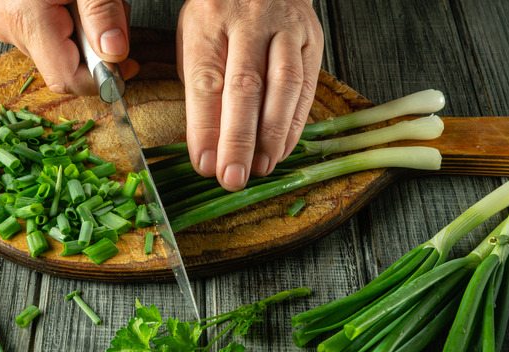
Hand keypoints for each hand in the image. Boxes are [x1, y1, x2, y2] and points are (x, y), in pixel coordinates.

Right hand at [0, 0, 138, 95]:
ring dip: (86, 36)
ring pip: (59, 52)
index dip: (101, 81)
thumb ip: (103, 14)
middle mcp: (11, 27)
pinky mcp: (13, 17)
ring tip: (92, 1)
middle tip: (113, 15)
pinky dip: (72, 25)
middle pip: (64, 66)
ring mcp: (9, 23)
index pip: (66, 78)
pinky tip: (77, 4)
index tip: (126, 67)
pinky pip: (49, 36)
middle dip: (97, 50)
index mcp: (27, 19)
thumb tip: (115, 53)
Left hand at [177, 0, 322, 190]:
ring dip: (272, 136)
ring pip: (283, 86)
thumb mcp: (196, 41)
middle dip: (238, 140)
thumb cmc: (221, 17)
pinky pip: (307, 86)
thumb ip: (200, 87)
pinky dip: (294, 123)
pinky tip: (282, 149)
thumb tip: (207, 145)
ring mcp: (285, 27)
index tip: (204, 165)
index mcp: (209, 22)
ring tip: (260, 168)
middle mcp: (248, 21)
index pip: (206, 81)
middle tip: (233, 177)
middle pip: (245, 87)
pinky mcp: (313, 38)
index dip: (205, 128)